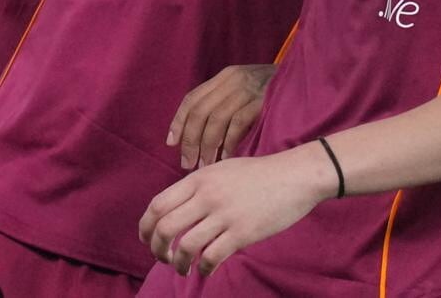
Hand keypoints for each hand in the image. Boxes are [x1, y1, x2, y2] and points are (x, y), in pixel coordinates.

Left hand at [139, 147, 333, 276]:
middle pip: (165, 227)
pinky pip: (211, 258)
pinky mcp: (242, 233)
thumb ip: (199, 187)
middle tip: (163, 258)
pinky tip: (206, 270)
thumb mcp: (222, 170)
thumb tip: (177, 209)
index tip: (147, 239)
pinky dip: (203, 269)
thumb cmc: (259, 174)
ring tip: (183, 268)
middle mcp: (207, 195)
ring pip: (185, 246)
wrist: (295, 176)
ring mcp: (225, 214)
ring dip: (178, 264)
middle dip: (157, 249)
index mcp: (199, 179)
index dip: (145, 227)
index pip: (158, 205)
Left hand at [167, 64, 274, 169]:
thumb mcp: (244, 90)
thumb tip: (194, 135)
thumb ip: (222, 103)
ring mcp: (249, 89)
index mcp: (225, 76)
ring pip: (216, 119)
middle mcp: (234, 79)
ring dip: (208, 146)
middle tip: (188, 163)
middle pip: (201, 110)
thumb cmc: (272, 93)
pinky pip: (237, 125)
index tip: (172, 144)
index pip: (192, 98)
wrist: (307, 83)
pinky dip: (228, 144)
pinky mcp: (262, 102)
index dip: (179, 121)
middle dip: (191, 139)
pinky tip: (226, 159)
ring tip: (205, 166)